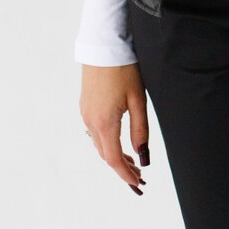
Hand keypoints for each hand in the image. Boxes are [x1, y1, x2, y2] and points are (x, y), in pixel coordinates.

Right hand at [80, 63, 149, 194]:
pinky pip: (94, 132)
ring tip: (133, 162)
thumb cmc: (124, 69)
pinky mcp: (85, 105)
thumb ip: (140, 130)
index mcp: (104, 122)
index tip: (138, 184)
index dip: (126, 175)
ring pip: (99, 144)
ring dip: (114, 156)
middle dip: (122, 168)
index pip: (113, 159)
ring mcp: (85, 113)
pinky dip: (107, 143)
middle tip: (140, 178)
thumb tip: (143, 156)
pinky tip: (119, 142)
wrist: (105, 44)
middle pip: (105, 154)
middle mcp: (90, 121)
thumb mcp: (138, 100)